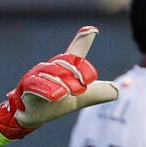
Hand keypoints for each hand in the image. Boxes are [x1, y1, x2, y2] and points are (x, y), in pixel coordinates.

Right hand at [0, 26, 119, 138]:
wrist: (31, 115)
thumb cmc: (55, 103)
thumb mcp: (80, 99)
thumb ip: (98, 93)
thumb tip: (118, 90)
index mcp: (64, 69)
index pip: (75, 53)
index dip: (82, 41)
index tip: (92, 30)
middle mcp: (50, 68)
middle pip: (67, 63)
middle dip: (77, 72)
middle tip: (82, 87)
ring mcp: (38, 76)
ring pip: (53, 74)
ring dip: (62, 83)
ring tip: (66, 93)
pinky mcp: (27, 88)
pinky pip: (38, 86)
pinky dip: (48, 90)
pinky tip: (57, 95)